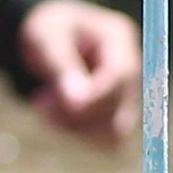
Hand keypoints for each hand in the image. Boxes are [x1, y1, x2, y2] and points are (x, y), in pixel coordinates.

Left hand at [16, 0, 144, 145]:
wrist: (48, 38)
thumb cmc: (47, 29)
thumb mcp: (45, 38)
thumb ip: (62, 66)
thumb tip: (76, 103)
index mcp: (119, 38)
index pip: (123, 74)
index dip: (96, 96)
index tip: (64, 105)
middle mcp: (131, 69)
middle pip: (121, 108)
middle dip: (78, 114)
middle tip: (41, 102)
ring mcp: (127, 95)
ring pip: (114, 133)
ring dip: (75, 129)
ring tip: (45, 105)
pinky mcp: (117, 116)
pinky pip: (106, 142)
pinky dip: (77, 135)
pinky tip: (56, 117)